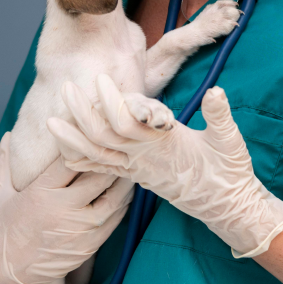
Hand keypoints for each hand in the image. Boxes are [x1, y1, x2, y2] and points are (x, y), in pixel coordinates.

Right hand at [0, 132, 133, 283]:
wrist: (8, 276)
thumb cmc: (2, 232)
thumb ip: (4, 163)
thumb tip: (6, 135)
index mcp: (40, 193)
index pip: (69, 160)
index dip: (83, 143)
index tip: (91, 130)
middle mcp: (62, 209)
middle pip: (97, 175)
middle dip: (109, 158)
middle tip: (119, 143)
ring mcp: (79, 228)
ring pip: (112, 196)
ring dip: (122, 178)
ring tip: (128, 162)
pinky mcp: (90, 243)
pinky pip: (115, 217)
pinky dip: (123, 201)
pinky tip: (125, 188)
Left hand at [46, 75, 282, 257]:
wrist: (226, 205)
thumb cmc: (229, 171)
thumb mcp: (230, 140)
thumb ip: (220, 116)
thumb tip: (216, 91)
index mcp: (163, 145)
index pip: (128, 123)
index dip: (112, 102)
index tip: (100, 78)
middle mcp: (144, 159)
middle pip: (103, 137)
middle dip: (82, 113)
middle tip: (66, 88)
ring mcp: (137, 170)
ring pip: (96, 156)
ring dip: (73, 138)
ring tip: (52, 121)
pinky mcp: (136, 176)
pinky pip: (102, 170)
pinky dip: (82, 160)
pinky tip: (66, 152)